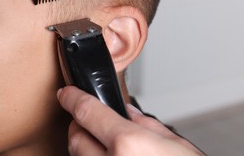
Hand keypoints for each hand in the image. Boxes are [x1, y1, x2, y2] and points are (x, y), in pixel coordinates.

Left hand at [57, 86, 203, 155]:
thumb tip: (128, 113)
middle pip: (76, 137)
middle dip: (80, 125)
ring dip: (86, 149)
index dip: (73, 98)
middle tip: (94, 122)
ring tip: (106, 147)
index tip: (67, 94)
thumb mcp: (175, 145)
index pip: (87, 112)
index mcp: (129, 145)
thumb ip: (147, 125)